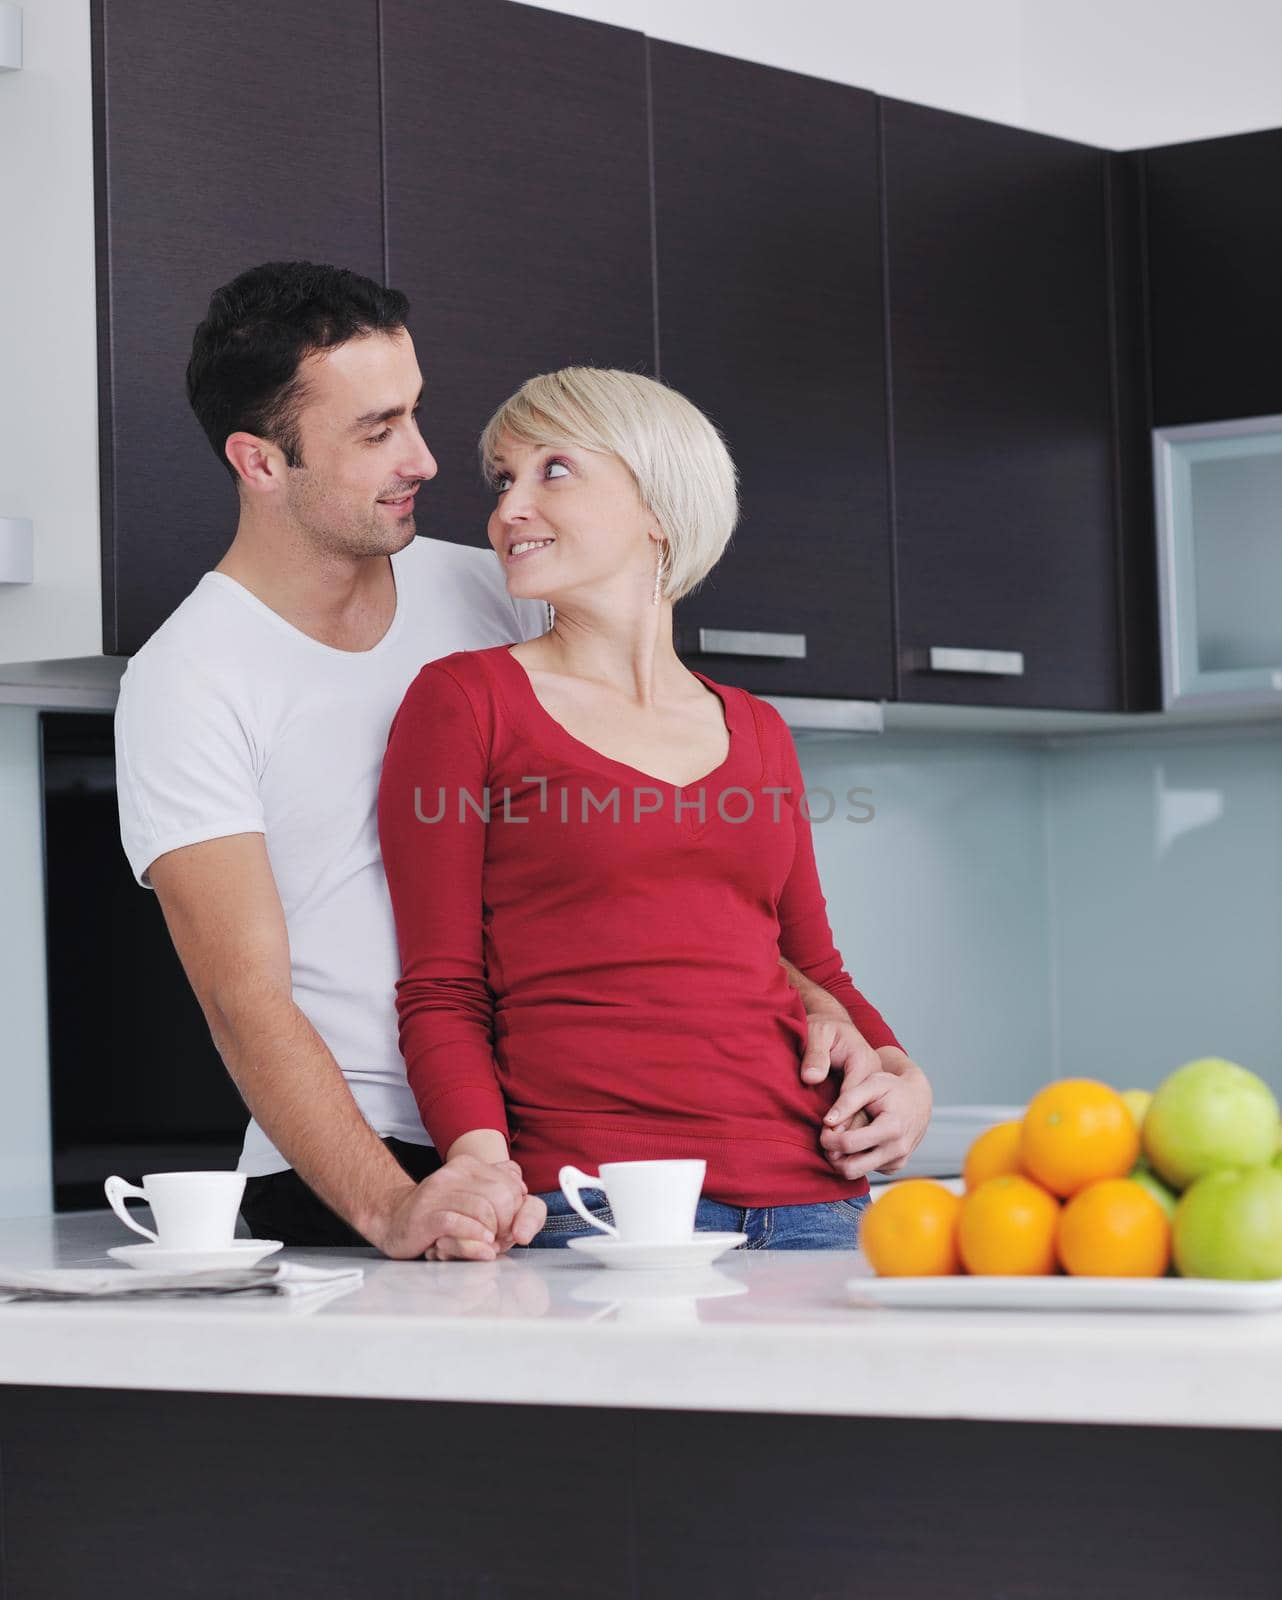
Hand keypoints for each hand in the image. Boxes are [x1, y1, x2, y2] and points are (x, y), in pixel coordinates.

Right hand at [424, 1161, 547, 1261]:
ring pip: (484, 1210)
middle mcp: (454, 1173)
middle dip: (507, 1224)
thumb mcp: (474, 1198)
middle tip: (501, 1239)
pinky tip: (482, 1247)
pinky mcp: (425, 1215)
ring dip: (493, 1235)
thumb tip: (523, 1189)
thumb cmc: (441, 1214)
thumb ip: (502, 1188)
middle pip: (501, 1197)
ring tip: (490, 1245)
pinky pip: (458, 1224)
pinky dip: (475, 1239)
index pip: (512, 1183)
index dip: (518, 1210)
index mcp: (469, 1165)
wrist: (394, 1219)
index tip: (509, 1227)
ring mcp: (438, 1193)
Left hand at [801, 1022, 931, 1178]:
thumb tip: (827, 1121)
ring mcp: (897, 1162)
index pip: (849, 1144)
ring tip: (840, 1136)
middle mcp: (897, 1150)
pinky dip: (856, 1158)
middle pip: (851, 1169)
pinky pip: (866, 1170)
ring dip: (842, 1158)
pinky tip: (856, 1141)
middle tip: (827, 1137)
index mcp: (892, 1128)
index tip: (824, 1127)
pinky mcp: (894, 1167)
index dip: (828, 1138)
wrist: (919, 1100)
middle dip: (832, 1155)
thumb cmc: (893, 1088)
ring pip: (856, 1173)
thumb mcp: (871, 1084)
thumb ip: (848, 1100)